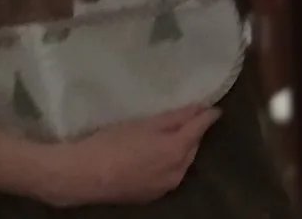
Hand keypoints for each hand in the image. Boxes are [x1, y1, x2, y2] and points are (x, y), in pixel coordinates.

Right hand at [35, 104, 220, 207]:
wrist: (87, 175)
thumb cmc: (114, 142)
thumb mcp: (143, 123)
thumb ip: (173, 117)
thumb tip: (197, 109)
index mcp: (176, 150)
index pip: (199, 129)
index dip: (207, 116)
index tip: (214, 107)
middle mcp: (177, 172)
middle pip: (192, 147)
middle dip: (193, 132)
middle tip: (189, 116)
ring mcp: (165, 187)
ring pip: (182, 163)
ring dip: (182, 148)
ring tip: (173, 134)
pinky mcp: (152, 195)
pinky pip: (170, 175)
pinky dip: (170, 162)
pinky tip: (157, 155)